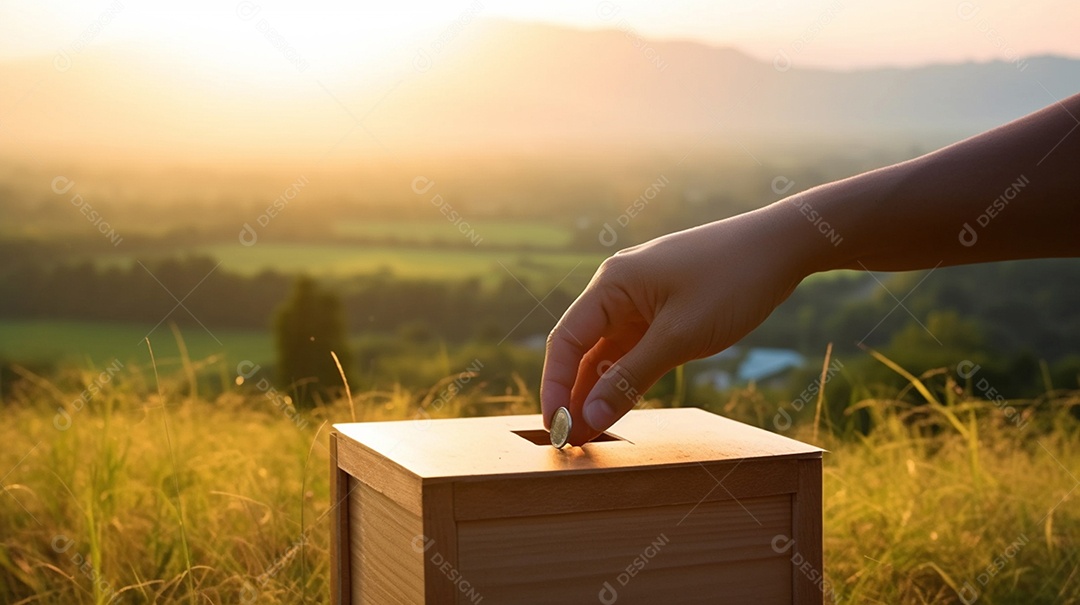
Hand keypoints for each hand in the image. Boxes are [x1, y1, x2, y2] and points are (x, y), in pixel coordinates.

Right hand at [541, 205, 812, 444]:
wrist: (781, 246)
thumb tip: (590, 417)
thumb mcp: (680, 337)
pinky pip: (632, 348)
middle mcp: (617, 289)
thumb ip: (631, 378)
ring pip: (607, 352)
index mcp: (611, 284)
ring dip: (598, 389)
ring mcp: (640, 299)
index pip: (566, 341)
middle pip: (582, 348)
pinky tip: (618, 406)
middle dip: (574, 394)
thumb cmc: (732, 280)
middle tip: (571, 441)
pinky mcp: (662, 309)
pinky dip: (625, 377)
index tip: (556, 426)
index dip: (555, 386)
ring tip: (590, 433)